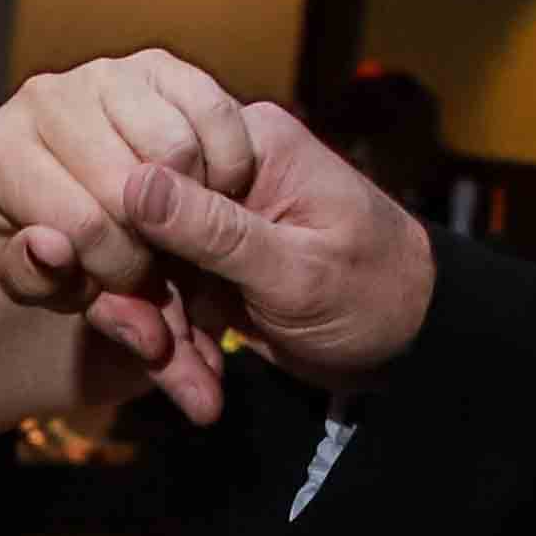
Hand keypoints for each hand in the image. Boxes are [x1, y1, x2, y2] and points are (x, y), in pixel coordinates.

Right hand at [0, 57, 438, 414]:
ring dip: (160, 340)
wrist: (413, 341)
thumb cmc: (375, 292)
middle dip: (141, 302)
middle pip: (135, 223)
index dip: (122, 225)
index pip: (149, 161)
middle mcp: (219, 172)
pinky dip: (176, 351)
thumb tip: (134, 182)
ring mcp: (210, 222)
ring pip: (143, 273)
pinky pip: (163, 302)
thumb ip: (214, 230)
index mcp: (245, 142)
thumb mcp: (295, 268)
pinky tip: (201, 392)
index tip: (126, 285)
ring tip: (197, 393)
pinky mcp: (206, 267)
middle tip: (161, 357)